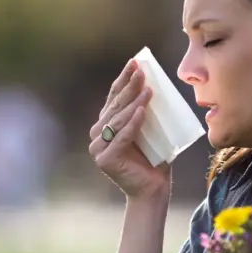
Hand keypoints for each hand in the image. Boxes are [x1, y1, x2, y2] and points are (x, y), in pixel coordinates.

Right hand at [89, 59, 170, 198]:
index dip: (124, 79)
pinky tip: (141, 110)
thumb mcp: (151, 130)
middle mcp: (97, 135)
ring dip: (133, 102)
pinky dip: (132, 123)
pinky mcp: (105, 160)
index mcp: (105, 125)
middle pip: (115, 106)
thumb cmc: (154, 160)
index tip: (135, 62)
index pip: (114, 98)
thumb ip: (146, 113)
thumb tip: (154, 85)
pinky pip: (122, 136)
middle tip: (141, 70)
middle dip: (129, 86)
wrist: (153, 190)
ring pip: (118, 120)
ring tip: (147, 90)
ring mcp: (98, 148)